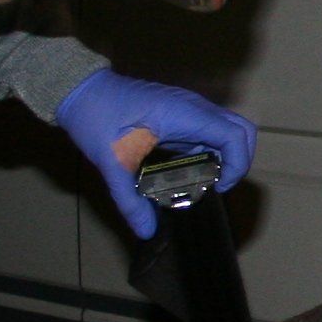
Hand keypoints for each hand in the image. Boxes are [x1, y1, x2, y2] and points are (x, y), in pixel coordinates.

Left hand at [54, 68, 257, 239]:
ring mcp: (188, 107)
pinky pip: (208, 131)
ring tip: (198, 182)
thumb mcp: (112, 164)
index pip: (234, 136)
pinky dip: (207, 152)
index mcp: (184, 114)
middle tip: (216, 186)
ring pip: (226, 130)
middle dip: (238, 161)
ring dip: (222, 157)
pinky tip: (184, 170)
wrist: (80, 90)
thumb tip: (146, 231)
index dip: (236, 165)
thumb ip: (130, 200)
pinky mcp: (180, 112)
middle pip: (241, 129)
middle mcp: (193, 107)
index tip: (218, 188)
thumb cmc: (96, 119)